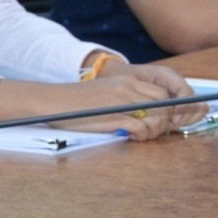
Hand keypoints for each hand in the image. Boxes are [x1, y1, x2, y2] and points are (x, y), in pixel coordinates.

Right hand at [49, 61, 202, 138]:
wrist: (51, 100)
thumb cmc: (77, 101)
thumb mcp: (106, 92)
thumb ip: (127, 98)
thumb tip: (149, 115)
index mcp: (126, 80)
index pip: (161, 93)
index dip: (166, 110)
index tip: (159, 121)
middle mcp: (127, 88)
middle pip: (163, 105)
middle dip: (164, 121)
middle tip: (152, 131)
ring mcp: (121, 102)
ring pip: (156, 117)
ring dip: (153, 131)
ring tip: (141, 135)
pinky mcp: (113, 116)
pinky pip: (140, 127)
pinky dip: (140, 135)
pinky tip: (130, 137)